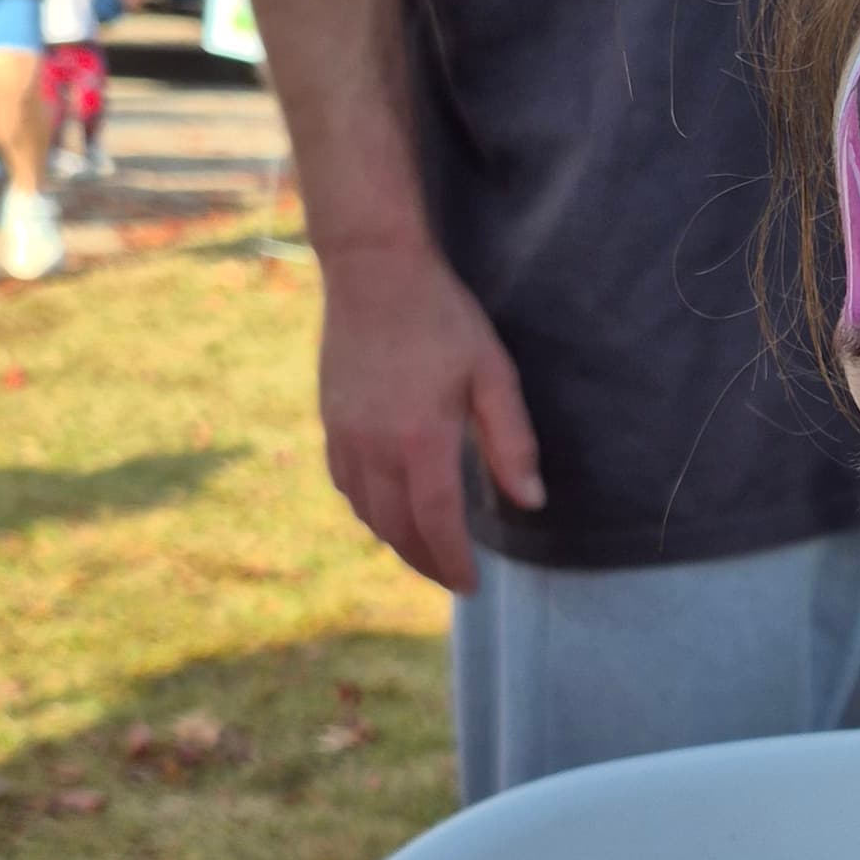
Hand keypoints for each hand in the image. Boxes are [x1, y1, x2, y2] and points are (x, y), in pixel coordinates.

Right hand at [315, 236, 543, 592]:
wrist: (373, 274)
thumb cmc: (443, 319)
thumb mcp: (492, 374)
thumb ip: (511, 442)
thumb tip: (530, 501)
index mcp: (421, 439)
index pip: (436, 522)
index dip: (453, 561)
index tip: (470, 585)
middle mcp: (375, 447)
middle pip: (397, 529)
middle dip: (427, 562)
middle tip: (454, 579)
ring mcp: (345, 436)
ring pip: (367, 513)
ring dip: (397, 542)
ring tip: (427, 554)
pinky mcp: (330, 423)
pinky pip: (346, 486)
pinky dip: (370, 512)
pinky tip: (389, 513)